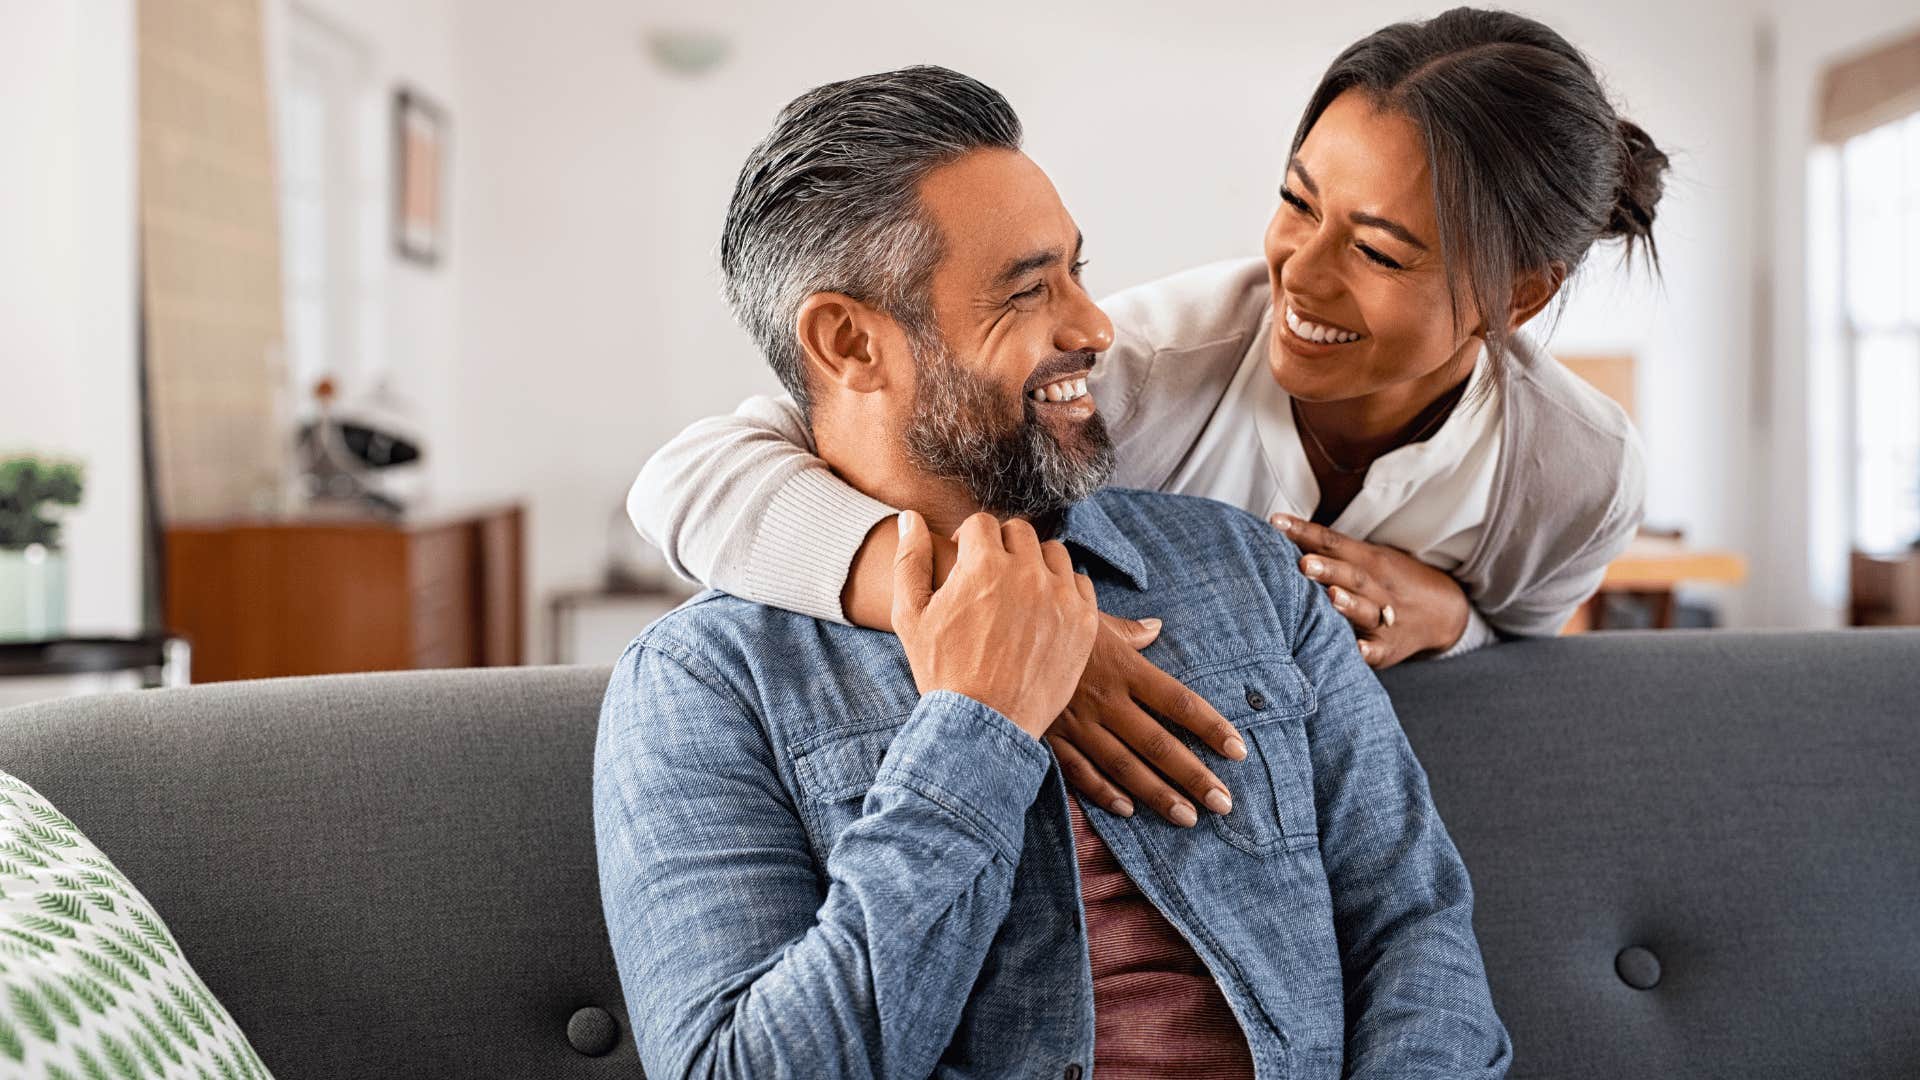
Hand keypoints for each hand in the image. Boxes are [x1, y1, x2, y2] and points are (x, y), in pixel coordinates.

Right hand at [892, 510, 1099, 737]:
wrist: (984, 723)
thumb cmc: (942, 670)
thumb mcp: (910, 615)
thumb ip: (910, 560)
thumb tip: (910, 518)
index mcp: (983, 564)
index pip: (982, 523)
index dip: (969, 540)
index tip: (966, 560)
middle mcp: (1026, 573)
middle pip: (1019, 532)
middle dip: (1002, 547)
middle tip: (992, 577)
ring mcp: (1060, 597)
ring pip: (1053, 553)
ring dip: (1035, 564)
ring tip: (1019, 592)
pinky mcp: (1084, 622)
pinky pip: (1079, 584)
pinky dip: (1063, 590)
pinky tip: (1044, 610)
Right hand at [1046, 613, 1247, 826]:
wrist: (995, 633)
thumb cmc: (1048, 622)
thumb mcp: (1091, 618)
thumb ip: (1129, 632)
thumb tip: (1157, 628)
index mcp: (1123, 668)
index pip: (1178, 702)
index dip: (1210, 727)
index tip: (1237, 750)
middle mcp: (1105, 699)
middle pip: (1158, 744)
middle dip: (1194, 777)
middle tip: (1223, 803)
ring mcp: (1077, 722)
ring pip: (1124, 765)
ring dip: (1158, 795)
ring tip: (1187, 818)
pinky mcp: (1049, 736)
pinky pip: (1080, 771)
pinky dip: (1103, 793)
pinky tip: (1128, 810)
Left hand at [1270, 514, 1470, 669]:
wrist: (1443, 612)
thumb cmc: (1388, 581)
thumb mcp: (1367, 559)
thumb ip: (1329, 550)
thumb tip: (1280, 531)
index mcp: (1368, 560)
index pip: (1333, 542)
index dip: (1304, 532)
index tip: (1276, 523)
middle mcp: (1377, 586)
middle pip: (1351, 575)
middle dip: (1327, 569)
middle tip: (1303, 563)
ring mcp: (1385, 617)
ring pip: (1366, 610)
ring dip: (1348, 604)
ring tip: (1331, 597)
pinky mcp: (1388, 648)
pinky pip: (1378, 650)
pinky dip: (1368, 650)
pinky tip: (1356, 650)